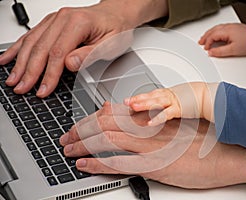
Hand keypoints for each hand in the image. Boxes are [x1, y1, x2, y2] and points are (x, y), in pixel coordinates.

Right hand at [0, 0, 167, 97]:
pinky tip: (9, 57)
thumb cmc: (115, 29)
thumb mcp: (110, 45)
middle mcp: (63, 18)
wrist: (116, 14)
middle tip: (21, 88)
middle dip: (29, 71)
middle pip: (41, 48)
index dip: (48, 74)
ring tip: (12, 79)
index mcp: (78, 23)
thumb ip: (90, 54)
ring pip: (32, 42)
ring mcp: (55, 20)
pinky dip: (19, 48)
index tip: (42, 89)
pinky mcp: (52, 23)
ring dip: (20, 62)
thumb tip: (69, 64)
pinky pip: (31, 35)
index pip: (58, 53)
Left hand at [59, 102, 245, 189]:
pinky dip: (98, 163)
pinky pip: (119, 163)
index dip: (91, 117)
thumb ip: (155, 123)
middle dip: (80, 130)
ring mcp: (151, 148)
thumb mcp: (179, 125)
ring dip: (82, 144)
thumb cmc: (207, 139)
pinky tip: (84, 164)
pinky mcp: (156, 166)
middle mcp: (150, 130)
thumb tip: (135, 121)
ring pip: (106, 140)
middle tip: (66, 136)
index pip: (113, 113)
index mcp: (155, 119)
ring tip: (67, 148)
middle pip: (104, 124)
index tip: (80, 123)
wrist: (230, 153)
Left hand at [124, 82, 218, 125]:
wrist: (211, 96)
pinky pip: (167, 114)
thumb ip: (171, 102)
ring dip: (143, 104)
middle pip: (150, 96)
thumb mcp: (181, 97)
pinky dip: (157, 118)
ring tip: (132, 106)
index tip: (130, 100)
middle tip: (125, 101)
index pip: (152, 94)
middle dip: (137, 98)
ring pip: (155, 102)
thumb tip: (164, 107)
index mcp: (169, 93)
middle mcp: (170, 95)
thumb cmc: (199, 97)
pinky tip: (149, 123)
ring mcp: (174, 101)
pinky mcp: (180, 109)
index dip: (140, 97)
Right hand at [199, 23, 245, 56]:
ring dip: (210, 34)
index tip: (205, 48)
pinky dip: (215, 32)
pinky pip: (221, 28)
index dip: (207, 43)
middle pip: (212, 30)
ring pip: (216, 29)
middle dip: (205, 37)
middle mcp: (228, 27)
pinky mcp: (235, 28)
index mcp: (226, 31)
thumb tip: (211, 52)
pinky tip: (215, 36)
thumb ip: (220, 52)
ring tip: (205, 39)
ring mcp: (232, 26)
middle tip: (201, 43)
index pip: (212, 36)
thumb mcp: (233, 50)